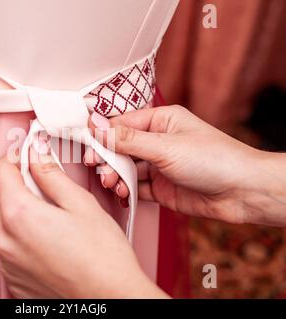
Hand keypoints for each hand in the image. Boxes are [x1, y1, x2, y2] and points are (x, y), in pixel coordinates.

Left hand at [0, 141, 166, 297]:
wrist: (111, 300)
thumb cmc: (102, 256)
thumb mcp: (80, 203)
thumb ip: (50, 174)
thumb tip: (36, 153)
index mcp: (19, 215)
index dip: (16, 157)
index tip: (31, 157)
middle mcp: (4, 240)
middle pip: (0, 195)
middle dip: (20, 184)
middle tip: (49, 187)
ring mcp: (6, 263)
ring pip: (4, 221)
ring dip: (22, 211)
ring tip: (54, 219)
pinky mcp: (13, 278)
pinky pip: (10, 246)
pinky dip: (23, 236)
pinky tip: (50, 241)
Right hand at [86, 105, 285, 225]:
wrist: (241, 193)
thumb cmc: (215, 159)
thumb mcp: (165, 146)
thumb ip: (128, 139)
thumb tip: (98, 125)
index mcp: (161, 121)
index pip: (121, 123)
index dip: (101, 132)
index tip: (84, 140)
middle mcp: (158, 142)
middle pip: (120, 147)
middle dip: (106, 157)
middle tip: (96, 165)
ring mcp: (158, 166)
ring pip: (125, 168)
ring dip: (115, 175)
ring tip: (112, 182)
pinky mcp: (160, 188)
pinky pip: (135, 187)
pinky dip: (126, 190)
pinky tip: (123, 193)